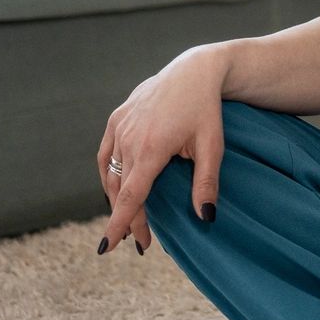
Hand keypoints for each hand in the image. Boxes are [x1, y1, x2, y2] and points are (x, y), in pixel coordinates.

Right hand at [96, 46, 229, 256]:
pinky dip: (109, 176)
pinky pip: (106, 155)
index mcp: (151, 148)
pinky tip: (117, 188)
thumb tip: (206, 218)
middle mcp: (129, 138)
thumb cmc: (206, 110)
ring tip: (132, 219)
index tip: (108, 248)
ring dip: (118, 199)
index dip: (119, 224)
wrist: (194, 71)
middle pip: (122, 191)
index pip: (131, 196)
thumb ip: (206, 184)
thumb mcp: (212, 147)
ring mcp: (119, 127)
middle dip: (129, 219)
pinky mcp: (116, 118)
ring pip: (111, 175)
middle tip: (143, 242)